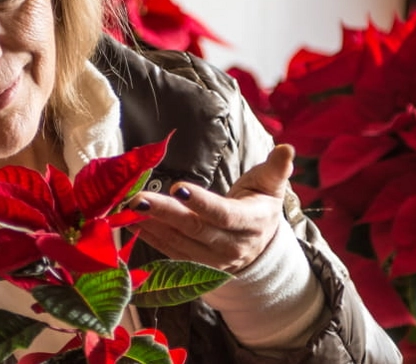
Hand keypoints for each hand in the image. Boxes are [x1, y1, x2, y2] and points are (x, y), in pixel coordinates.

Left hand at [127, 144, 295, 272]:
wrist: (259, 245)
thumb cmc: (260, 204)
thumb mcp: (271, 185)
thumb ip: (276, 168)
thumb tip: (287, 149)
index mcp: (252, 223)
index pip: (224, 214)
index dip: (202, 203)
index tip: (178, 188)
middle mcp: (232, 247)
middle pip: (195, 229)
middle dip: (164, 213)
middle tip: (137, 199)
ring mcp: (212, 261)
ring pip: (178, 243)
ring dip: (151, 225)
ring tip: (128, 208)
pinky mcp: (196, 267)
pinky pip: (170, 252)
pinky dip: (150, 237)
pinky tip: (131, 223)